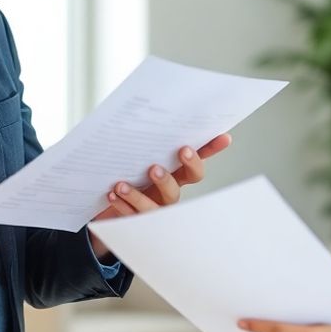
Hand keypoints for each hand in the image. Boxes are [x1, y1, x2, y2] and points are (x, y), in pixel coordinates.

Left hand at [88, 133, 231, 257]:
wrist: (108, 199)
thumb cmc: (130, 172)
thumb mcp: (138, 155)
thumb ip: (147, 142)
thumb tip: (142, 111)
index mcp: (174, 174)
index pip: (196, 164)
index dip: (211, 151)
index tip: (222, 138)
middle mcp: (167, 192)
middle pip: (175, 190)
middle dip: (167, 180)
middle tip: (153, 169)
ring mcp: (153, 207)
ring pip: (152, 208)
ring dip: (137, 196)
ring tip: (121, 185)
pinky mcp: (134, 220)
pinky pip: (130, 216)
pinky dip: (121, 205)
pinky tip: (112, 194)